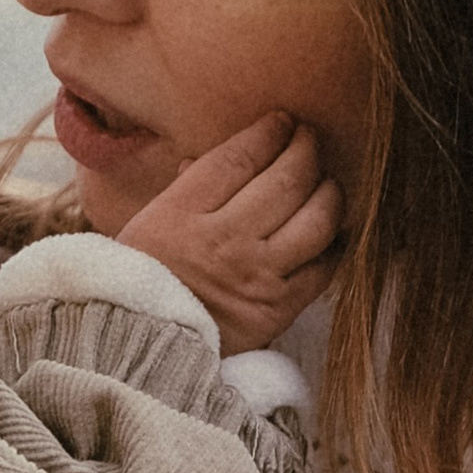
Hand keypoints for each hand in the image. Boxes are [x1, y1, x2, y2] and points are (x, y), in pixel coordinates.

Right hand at [117, 113, 341, 351]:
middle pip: (286, 179)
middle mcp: (223, 241)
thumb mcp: (149, 224)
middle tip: (310, 138)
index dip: (270, 132)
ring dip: (329, 192)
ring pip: (316, 219)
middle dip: (306, 149)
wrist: (140, 350)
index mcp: (181, 214)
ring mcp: (255, 276)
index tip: (283, 121)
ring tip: (325, 183)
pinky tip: (329, 233)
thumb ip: (189, 186)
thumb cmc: (142, 281)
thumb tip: (227, 153)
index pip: (240, 157)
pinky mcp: (277, 310)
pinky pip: (322, 268)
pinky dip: (333, 244)